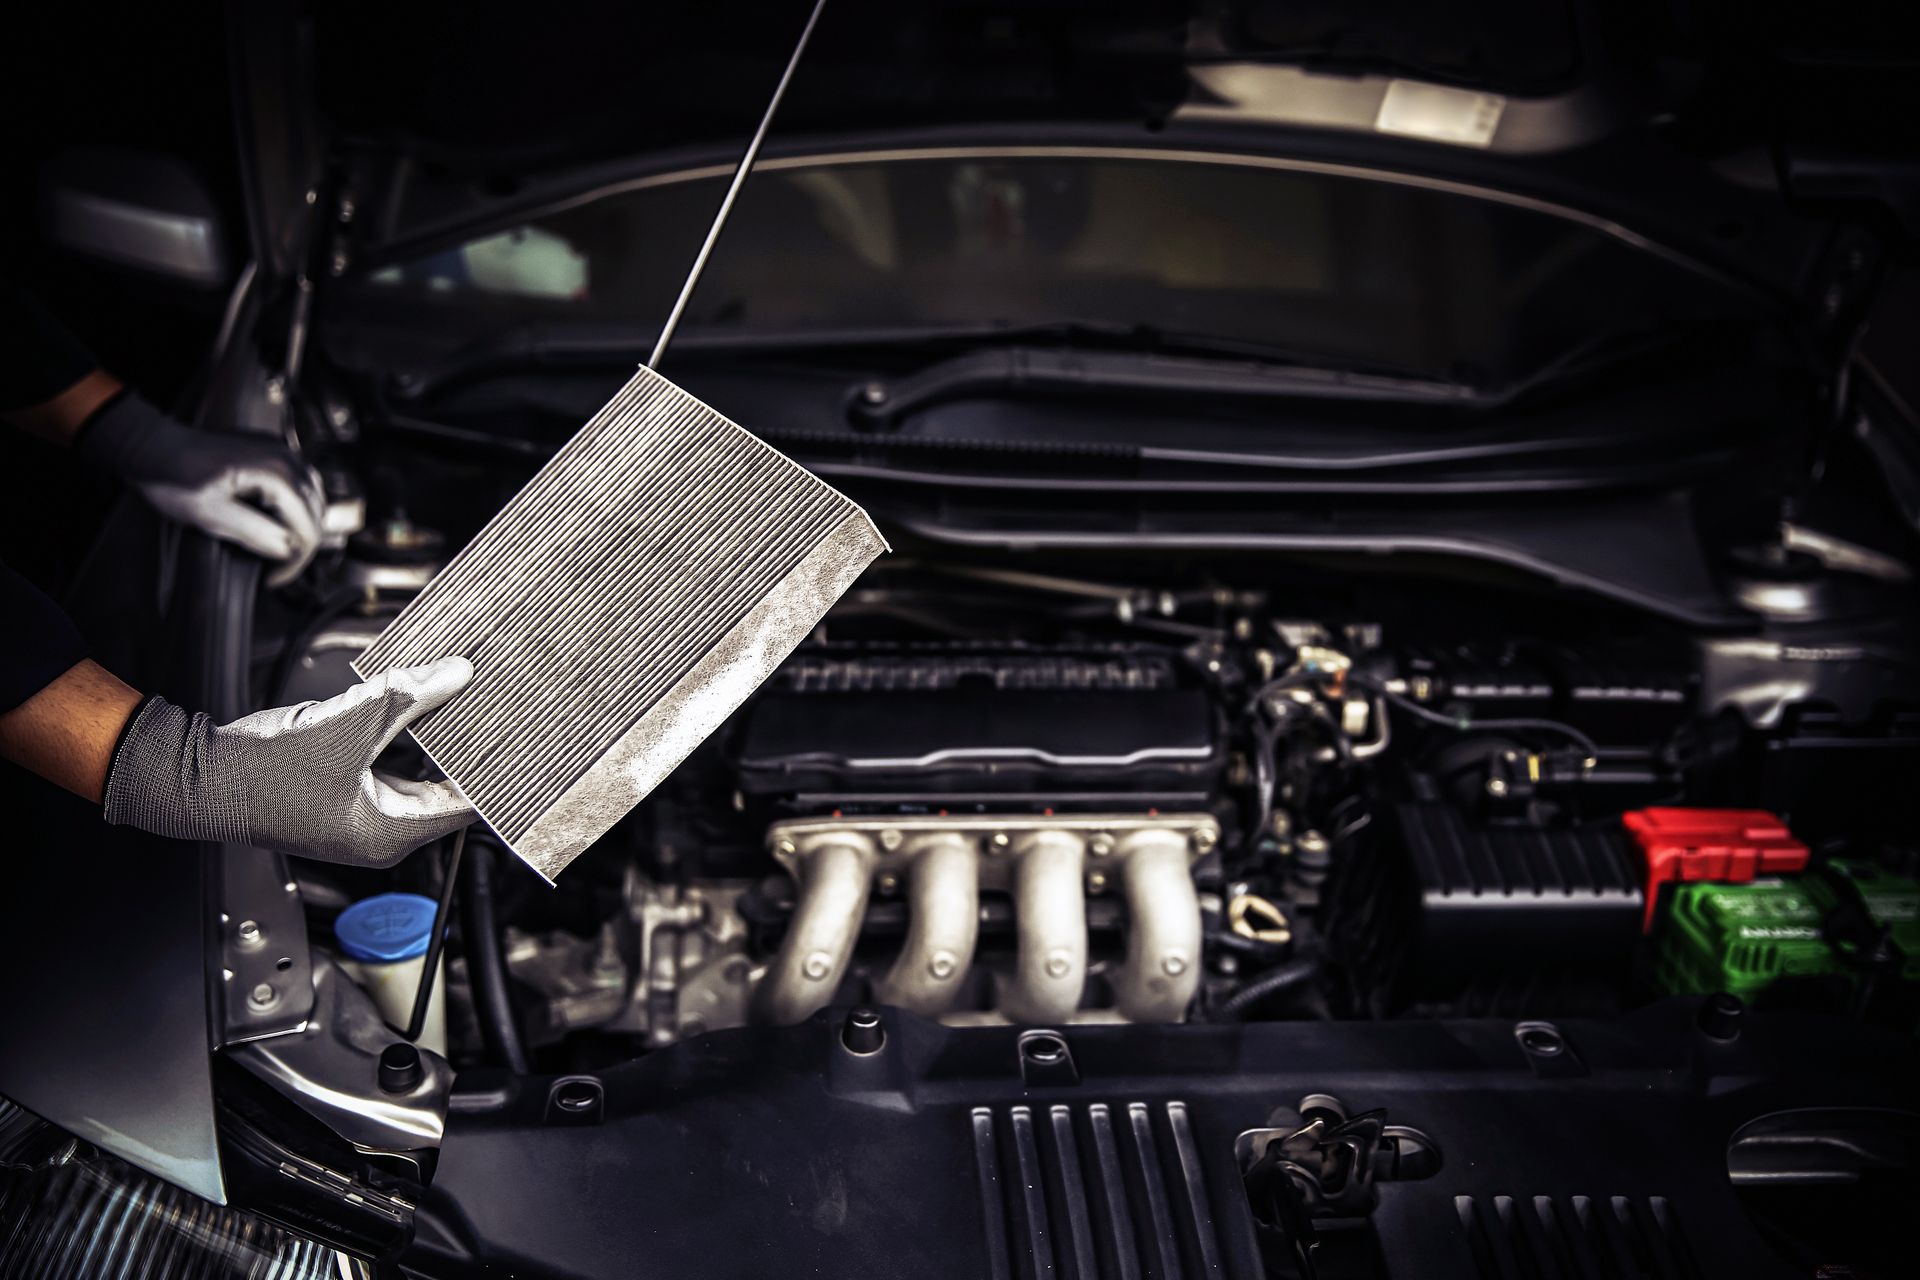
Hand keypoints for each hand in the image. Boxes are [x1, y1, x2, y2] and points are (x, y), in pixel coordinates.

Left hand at [76, 392, 324, 585]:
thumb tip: (288, 550)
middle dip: (302, 544)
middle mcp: (286, 457)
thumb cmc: (173, 478)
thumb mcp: (210, 515)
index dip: (296, 560)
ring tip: (283, 548)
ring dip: (303, 525)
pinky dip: (298, 505)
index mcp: (275, 473)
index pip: (307, 526)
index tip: (274, 578)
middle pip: (316, 511)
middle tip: (279, 569)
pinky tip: (281, 520)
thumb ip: (255, 533)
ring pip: (313, 496)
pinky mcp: (270, 449)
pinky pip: (300, 481)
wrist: (150, 445)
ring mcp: (279, 449)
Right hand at [102, 657, 475, 866]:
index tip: (518, 742)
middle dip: (467, 752)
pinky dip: (402, 747)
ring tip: (457, 707)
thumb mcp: (350, 722)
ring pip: (416, 781)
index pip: (468, 806)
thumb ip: (410, 696)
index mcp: (391, 832)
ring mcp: (359, 824)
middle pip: (445, 793)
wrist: (198, 778)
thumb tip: (457, 674)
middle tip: (494, 715)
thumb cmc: (264, 769)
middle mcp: (380, 838)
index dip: (495, 772)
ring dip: (433, 746)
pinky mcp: (341, 805)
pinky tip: (412, 714)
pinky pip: (388, 776)